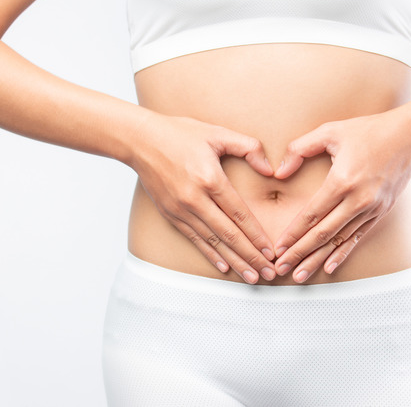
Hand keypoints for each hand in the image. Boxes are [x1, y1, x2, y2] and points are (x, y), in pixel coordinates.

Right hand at [128, 112, 277, 283]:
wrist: (140, 140)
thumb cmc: (180, 133)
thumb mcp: (217, 133)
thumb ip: (248, 147)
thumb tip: (270, 170)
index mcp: (210, 178)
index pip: (239, 214)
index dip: (256, 236)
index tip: (271, 252)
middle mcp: (195, 199)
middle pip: (228, 234)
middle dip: (251, 257)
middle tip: (269, 273)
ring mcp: (181, 209)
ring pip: (213, 242)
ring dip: (234, 262)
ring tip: (252, 277)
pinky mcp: (170, 214)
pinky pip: (194, 239)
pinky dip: (211, 254)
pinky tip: (224, 267)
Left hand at [272, 111, 410, 282]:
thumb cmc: (368, 130)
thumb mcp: (330, 131)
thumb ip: (300, 148)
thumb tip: (279, 172)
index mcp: (343, 180)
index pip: (311, 214)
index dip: (293, 234)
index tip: (277, 248)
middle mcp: (358, 200)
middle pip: (323, 234)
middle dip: (299, 254)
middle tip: (280, 268)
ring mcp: (372, 209)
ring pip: (339, 241)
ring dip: (317, 259)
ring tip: (298, 275)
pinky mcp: (381, 212)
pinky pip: (357, 238)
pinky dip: (342, 253)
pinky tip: (329, 267)